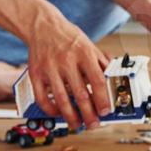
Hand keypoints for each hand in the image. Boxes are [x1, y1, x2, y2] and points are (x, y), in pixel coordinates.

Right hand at [25, 12, 110, 128]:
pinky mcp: (36, 74)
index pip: (97, 80)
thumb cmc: (68, 37)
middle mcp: (67, 60)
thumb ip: (101, 63)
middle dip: (89, 114)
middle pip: (81, 94)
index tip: (106, 111)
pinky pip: (42, 98)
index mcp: (84, 53)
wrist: (43, 25)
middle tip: (93, 124)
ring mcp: (50, 68)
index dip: (103, 99)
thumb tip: (114, 80)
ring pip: (62, 99)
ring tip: (77, 124)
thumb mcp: (89, 45)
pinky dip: (51, 110)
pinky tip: (58, 113)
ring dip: (71, 117)